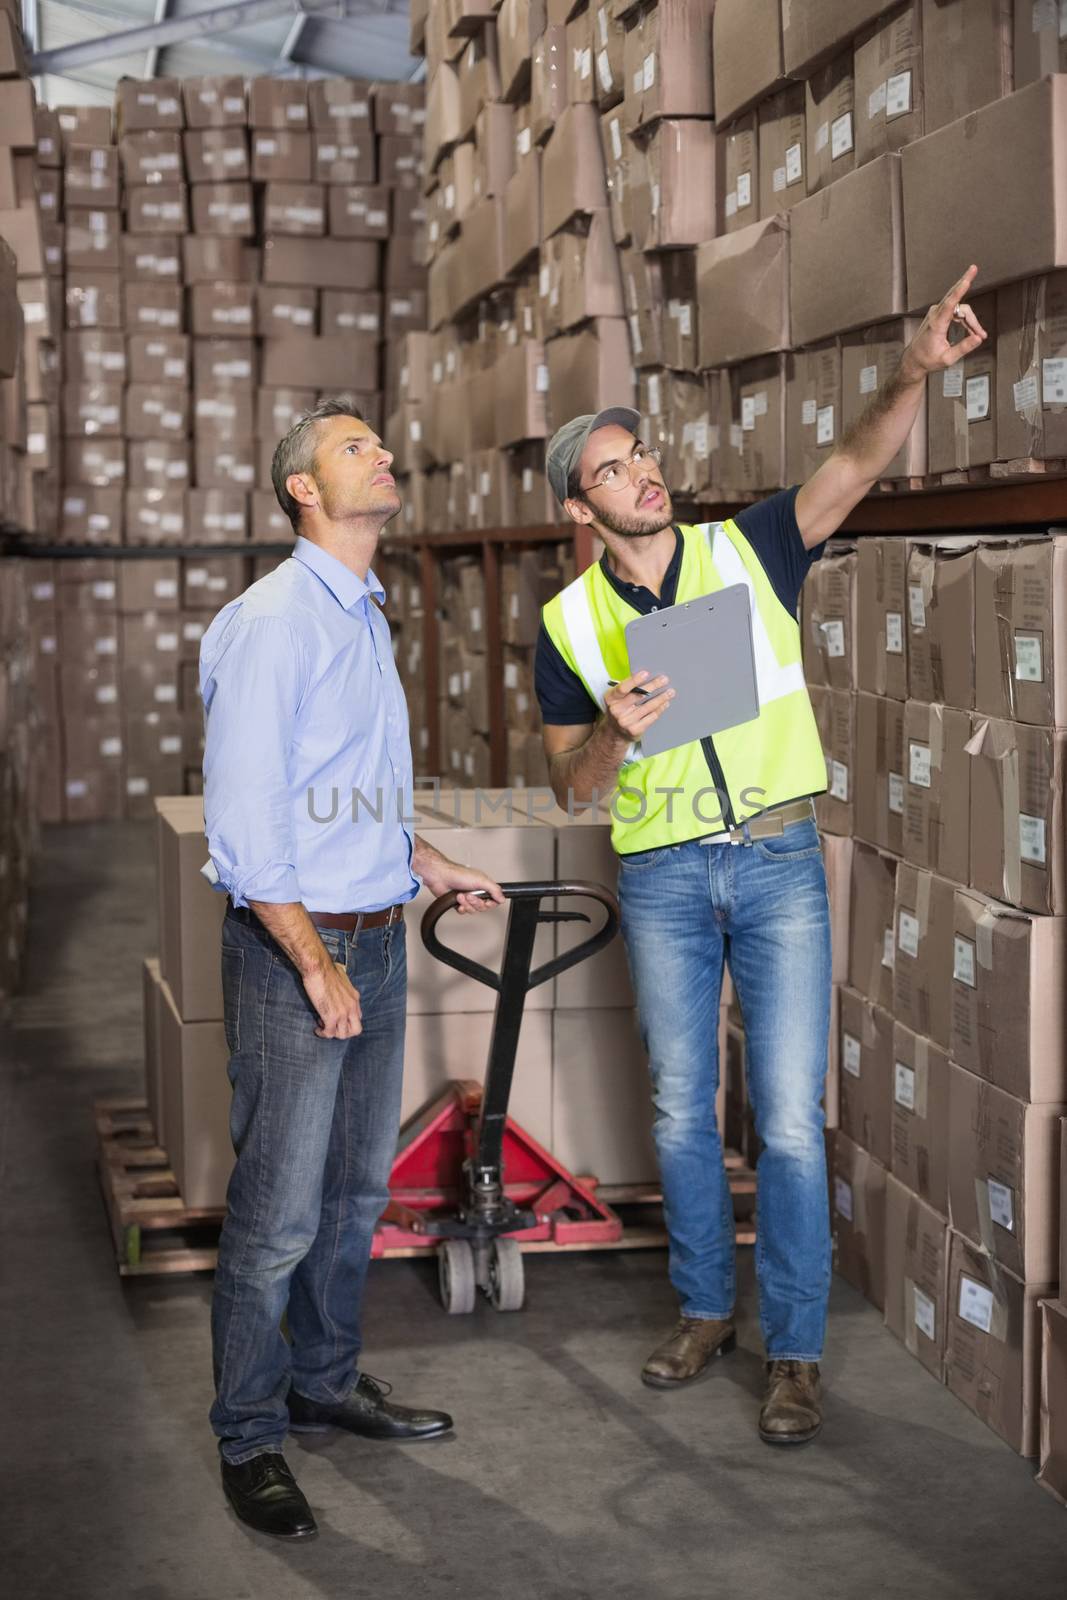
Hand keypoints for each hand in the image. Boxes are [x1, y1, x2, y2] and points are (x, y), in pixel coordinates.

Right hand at [303, 959, 362, 1038]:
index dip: (347, 1021)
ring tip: (322, 1026)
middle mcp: (352, 1006)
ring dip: (332, 1033)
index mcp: (355, 997)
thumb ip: (343, 983)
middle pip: (356, 1030)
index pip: (358, 1017)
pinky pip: (329, 1033)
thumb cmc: (326, 969)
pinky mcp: (331, 1016)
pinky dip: (322, 1033)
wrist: (318, 968)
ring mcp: (343, 1012)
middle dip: (344, 1032)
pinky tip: (317, 1029)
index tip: (336, 1018)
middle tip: (332, 1027)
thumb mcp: (342, 976)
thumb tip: (338, 978)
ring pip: (343, 1035)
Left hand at [421, 859, 504, 914]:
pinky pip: (464, 912)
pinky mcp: (458, 903)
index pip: (493, 899)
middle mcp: (476, 892)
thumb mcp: (481, 880)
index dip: (491, 903)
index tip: (486, 901)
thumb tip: (502, 898)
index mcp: (483, 885)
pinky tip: (457, 901)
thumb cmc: (458, 874)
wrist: (441, 877)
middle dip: (476, 902)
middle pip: (483, 906)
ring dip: (467, 904)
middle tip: (469, 895)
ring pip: (473, 910)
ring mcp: (467, 898)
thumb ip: (494, 889)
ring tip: (461, 896)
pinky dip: (461, 908)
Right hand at [603, 671, 673, 748]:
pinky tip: (665, 704)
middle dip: (653, 686)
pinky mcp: (634, 730)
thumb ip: (629, 689)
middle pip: (638, 695)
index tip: (646, 673)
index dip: (634, 680)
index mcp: (611, 698)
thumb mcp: (618, 698)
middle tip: (664, 679)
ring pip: (648, 706)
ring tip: (670, 692)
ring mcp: (625, 721)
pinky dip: (660, 709)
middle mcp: (616, 710)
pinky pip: (651, 717)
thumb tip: (649, 677)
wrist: (615, 733)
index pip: (623, 688)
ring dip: (661, 698)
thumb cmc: (620, 710)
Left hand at [900, 265, 987, 381]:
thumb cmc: (928, 360)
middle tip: (975, 277)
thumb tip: (978, 338)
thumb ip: (964, 348)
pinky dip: (966, 321)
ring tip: (979, 335)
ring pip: (960, 309)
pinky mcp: (938, 313)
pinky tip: (972, 332)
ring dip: (971, 322)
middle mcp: (935, 314)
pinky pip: (957, 312)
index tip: (967, 278)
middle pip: (958, 302)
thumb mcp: (947, 359)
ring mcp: (936, 312)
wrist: (914, 359)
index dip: (960, 289)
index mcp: (936, 324)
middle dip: (967, 292)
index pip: (950, 303)